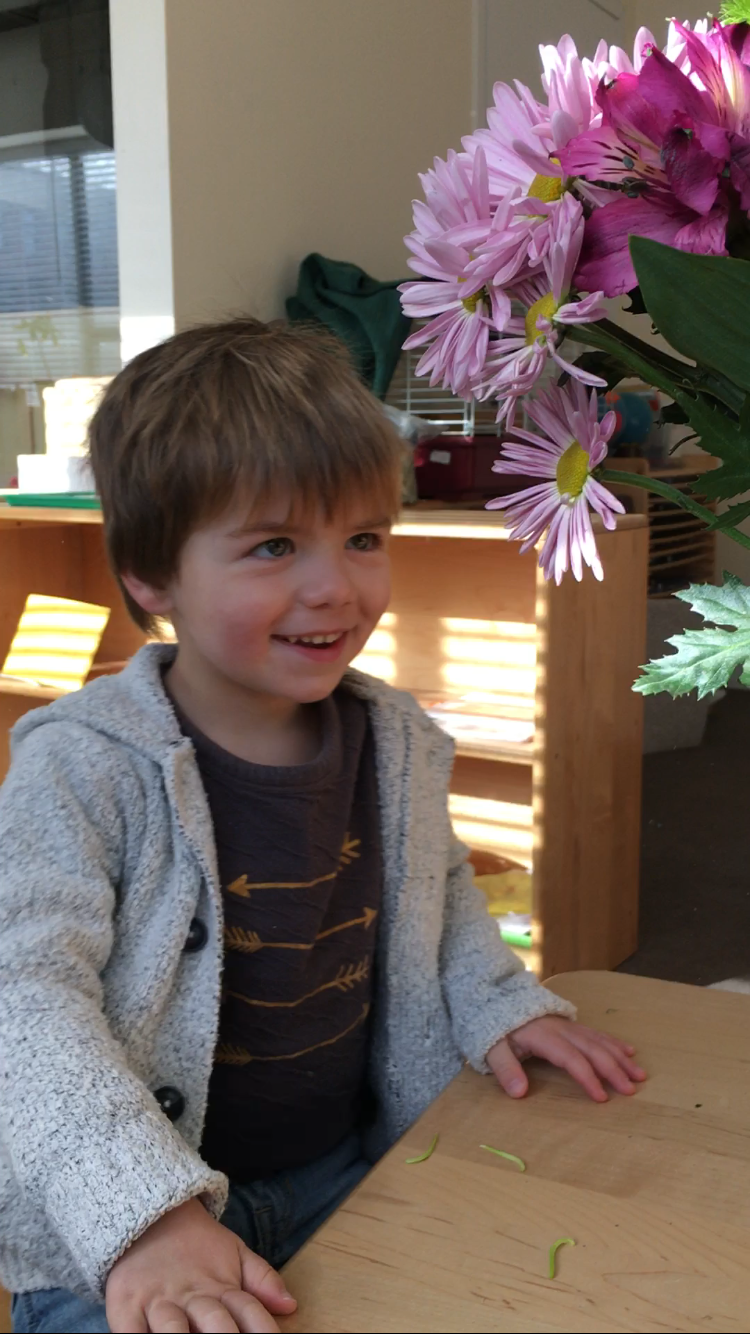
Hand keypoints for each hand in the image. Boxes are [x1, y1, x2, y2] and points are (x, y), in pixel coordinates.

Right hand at [105, 1197, 296, 1333]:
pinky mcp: (125, 1305)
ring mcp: (157, 1301)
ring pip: (173, 1330)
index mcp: (221, 1285)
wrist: (149, 1217)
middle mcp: (192, 1295)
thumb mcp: (235, 1254)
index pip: (249, 1310)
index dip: (263, 1330)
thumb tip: (291, 1305)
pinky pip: (129, 1330)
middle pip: (216, 1323)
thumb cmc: (197, 1248)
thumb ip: (262, 1280)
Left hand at [487, 1015, 646, 1102]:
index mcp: (543, 1037)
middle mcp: (561, 1029)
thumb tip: (519, 1093)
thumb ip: (505, 1069)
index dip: (587, 1077)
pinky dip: (614, 1042)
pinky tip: (629, 1051)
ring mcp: (567, 1025)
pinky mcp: (569, 1024)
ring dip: (620, 1057)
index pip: (570, 1058)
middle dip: (613, 1069)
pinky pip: (596, 1033)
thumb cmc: (494, 1027)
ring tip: (639, 1074)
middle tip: (631, 1089)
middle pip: (591, 1049)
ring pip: (598, 1040)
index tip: (602, 1097)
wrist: (495, 998)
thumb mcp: (491, 1048)